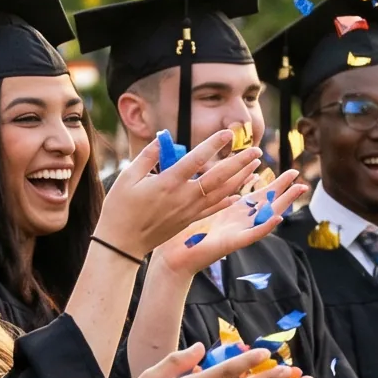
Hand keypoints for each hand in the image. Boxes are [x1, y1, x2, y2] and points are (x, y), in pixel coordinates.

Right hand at [92, 130, 263, 257]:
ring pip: (221, 193)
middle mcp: (184, 196)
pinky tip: (239, 194)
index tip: (228, 134)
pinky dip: (228, 200)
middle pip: (217, 177)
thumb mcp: (128, 178)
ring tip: (255, 167)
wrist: (122, 243)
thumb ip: (147, 156)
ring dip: (240, 179)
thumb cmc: (120, 208)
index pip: (196, 159)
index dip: (213, 145)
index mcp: (168, 183)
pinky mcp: (189, 221)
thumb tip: (163, 138)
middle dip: (239, 162)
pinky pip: (213, 209)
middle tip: (257, 150)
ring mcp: (189, 210)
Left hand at [157, 169, 308, 275]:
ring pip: (267, 216)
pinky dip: (266, 227)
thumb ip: (217, 192)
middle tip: (299, 176)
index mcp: (234, 212)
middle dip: (284, 189)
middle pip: (268, 202)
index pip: (259, 195)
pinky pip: (252, 235)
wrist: (174, 257)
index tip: (289, 171)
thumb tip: (224, 170)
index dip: (274, 182)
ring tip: (297, 191)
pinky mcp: (232, 244)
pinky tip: (278, 218)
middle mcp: (240, 221)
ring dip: (283, 203)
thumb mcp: (203, 206)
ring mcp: (239, 232)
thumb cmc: (184, 233)